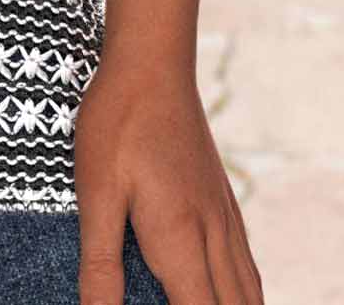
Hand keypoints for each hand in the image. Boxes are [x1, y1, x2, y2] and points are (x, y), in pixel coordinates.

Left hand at [73, 55, 262, 303]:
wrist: (152, 61)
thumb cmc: (116, 122)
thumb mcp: (95, 191)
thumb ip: (100, 262)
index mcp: (181, 241)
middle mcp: (213, 236)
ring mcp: (224, 216)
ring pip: (248, 292)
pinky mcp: (223, 199)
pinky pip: (245, 265)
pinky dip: (243, 294)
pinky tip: (226, 294)